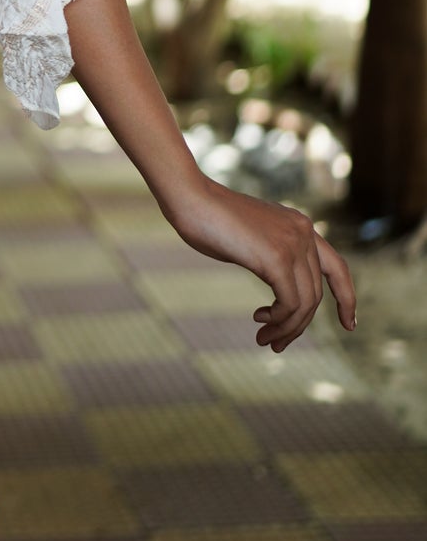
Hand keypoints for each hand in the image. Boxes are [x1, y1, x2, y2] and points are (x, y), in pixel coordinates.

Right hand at [163, 175, 356, 351]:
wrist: (190, 197)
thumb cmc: (208, 218)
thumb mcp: (251, 238)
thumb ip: (271, 256)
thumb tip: (279, 291)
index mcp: (300, 225)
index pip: (337, 267)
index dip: (346, 298)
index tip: (349, 324)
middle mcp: (303, 232)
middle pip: (315, 295)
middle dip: (299, 326)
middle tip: (275, 343)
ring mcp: (293, 244)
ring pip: (305, 304)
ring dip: (286, 328)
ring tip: (264, 339)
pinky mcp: (277, 258)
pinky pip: (290, 303)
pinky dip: (278, 320)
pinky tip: (260, 319)